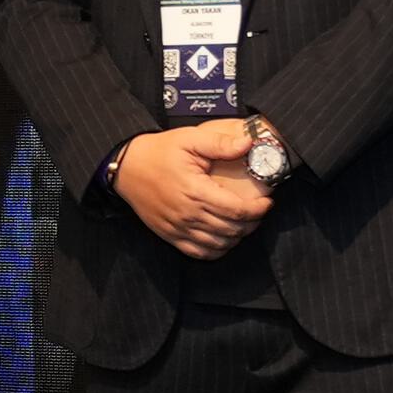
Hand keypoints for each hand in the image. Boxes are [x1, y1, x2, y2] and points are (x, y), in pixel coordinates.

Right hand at [109, 120, 272, 259]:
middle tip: (258, 211)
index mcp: (196, 191)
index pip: (238, 210)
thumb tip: (247, 143)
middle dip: (252, 222)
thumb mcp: (189, 139)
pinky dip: (216, 250)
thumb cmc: (158, 152)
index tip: (266, 202)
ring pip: (219, 244)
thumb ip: (220, 143)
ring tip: (244, 223)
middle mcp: (188, 214)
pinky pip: (199, 253)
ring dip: (237, 237)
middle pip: (232, 229)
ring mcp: (178, 228)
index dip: (258, 209)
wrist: (126, 167)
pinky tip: (224, 239)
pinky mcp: (170, 235)